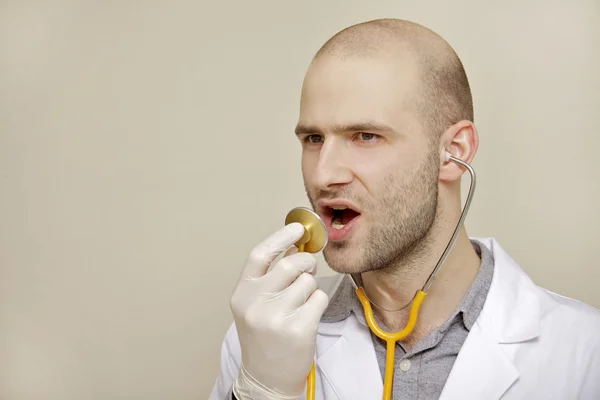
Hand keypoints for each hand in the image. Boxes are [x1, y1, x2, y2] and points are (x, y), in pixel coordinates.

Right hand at [230, 222, 328, 399]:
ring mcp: (276, 317)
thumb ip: (269, 276)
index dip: (280, 237)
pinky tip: (308, 315)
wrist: (267, 377)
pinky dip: (318, 302)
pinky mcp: (298, 329)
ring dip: (311, 286)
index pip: (259, 254)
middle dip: (306, 261)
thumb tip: (292, 246)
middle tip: (308, 267)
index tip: (298, 228)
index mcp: (242, 293)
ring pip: (308, 281)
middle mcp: (255, 304)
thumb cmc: (264, 337)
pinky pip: (319, 299)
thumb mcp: (255, 304)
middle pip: (290, 264)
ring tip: (302, 302)